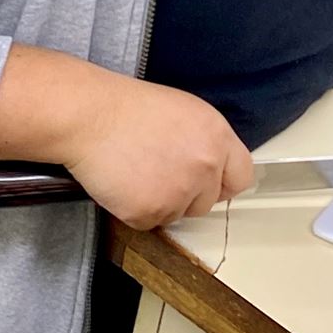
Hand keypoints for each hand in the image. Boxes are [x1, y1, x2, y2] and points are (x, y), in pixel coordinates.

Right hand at [60, 78, 254, 228]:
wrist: (91, 116)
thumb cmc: (130, 109)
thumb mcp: (186, 113)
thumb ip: (207, 143)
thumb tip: (214, 168)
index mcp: (218, 138)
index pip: (242, 177)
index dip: (222, 183)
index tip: (208, 184)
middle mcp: (205, 167)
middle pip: (208, 202)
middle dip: (187, 195)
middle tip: (158, 172)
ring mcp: (179, 192)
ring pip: (177, 215)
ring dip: (160, 203)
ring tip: (137, 171)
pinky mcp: (149, 212)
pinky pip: (149, 222)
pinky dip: (135, 210)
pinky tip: (124, 183)